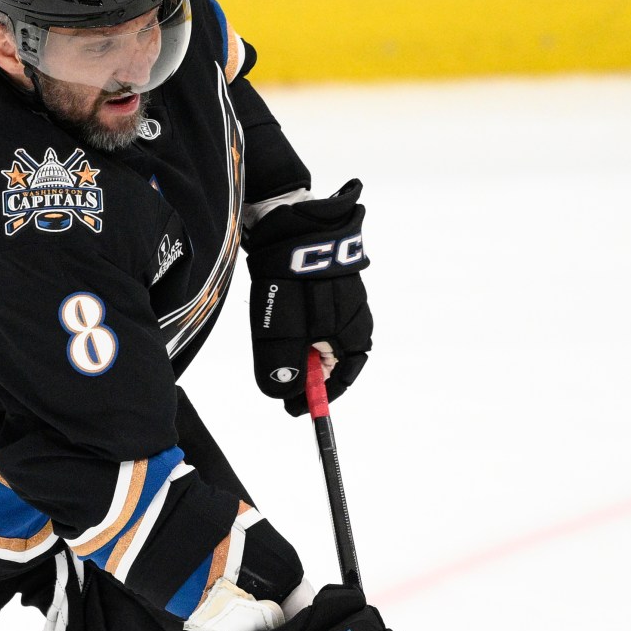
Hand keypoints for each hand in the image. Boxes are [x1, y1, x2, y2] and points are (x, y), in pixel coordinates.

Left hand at [245, 180, 373, 416]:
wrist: (293, 223)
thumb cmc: (295, 282)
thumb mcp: (283, 334)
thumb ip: (283, 368)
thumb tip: (284, 393)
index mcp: (354, 337)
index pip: (340, 380)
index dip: (317, 398)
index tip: (294, 408)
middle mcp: (356, 318)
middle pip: (330, 359)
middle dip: (305, 370)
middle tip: (278, 372)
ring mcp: (345, 296)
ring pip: (321, 335)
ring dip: (299, 344)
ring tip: (275, 339)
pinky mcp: (329, 279)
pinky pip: (315, 312)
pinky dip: (298, 322)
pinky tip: (280, 313)